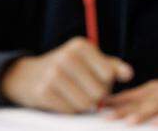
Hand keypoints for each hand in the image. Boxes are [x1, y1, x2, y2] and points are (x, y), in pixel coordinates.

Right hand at [1, 37, 133, 113]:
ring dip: (82, 105)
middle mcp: (66, 56)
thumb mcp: (89, 61)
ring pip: (86, 104)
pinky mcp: (43, 91)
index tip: (92, 78)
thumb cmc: (68, 69)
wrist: (29, 76)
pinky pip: (70, 111)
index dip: (105, 82)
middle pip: (99, 92)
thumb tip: (128, 74)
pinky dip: (68, 109)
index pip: (109, 76)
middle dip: (94, 96)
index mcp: (80, 46)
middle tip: (82, 89)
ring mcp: (53, 74)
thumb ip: (111, 67)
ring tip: (72, 94)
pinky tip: (61, 99)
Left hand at [105, 63, 157, 124]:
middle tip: (122, 122)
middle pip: (152, 105)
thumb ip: (135, 103)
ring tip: (156, 124)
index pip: (133, 99)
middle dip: (137, 114)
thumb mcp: (157, 94)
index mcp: (156, 92)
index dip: (117, 106)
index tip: (99, 111)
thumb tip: (105, 109)